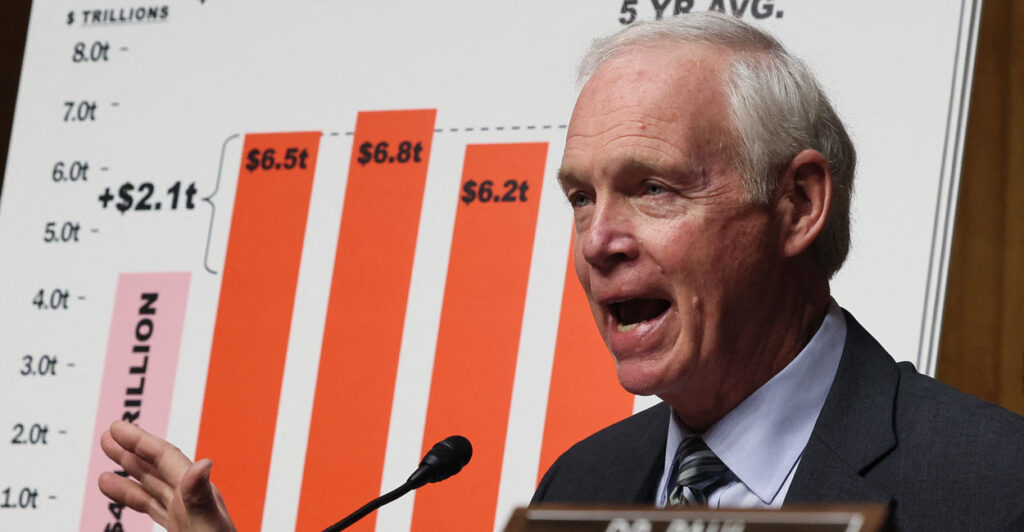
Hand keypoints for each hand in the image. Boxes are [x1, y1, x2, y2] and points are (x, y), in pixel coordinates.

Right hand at [98, 421, 235, 531]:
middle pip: (157, 468)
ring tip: (104, 466)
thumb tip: (203, 462)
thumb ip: (201, 497)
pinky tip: (122, 498)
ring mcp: (185, 516)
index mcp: (198, 493)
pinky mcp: (180, 529)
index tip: (117, 428)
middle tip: (108, 434)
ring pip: (152, 489)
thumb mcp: (208, 525)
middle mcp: (192, 500)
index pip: (166, 459)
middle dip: (132, 451)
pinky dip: (134, 501)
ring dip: (129, 475)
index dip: (141, 442)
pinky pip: (153, 510)